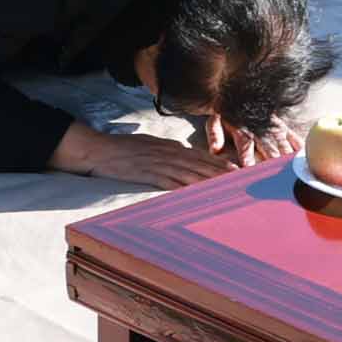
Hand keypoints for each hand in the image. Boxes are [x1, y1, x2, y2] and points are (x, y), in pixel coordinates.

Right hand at [51, 121, 234, 190]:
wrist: (98, 150)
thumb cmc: (123, 149)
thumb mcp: (150, 146)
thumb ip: (169, 152)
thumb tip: (185, 158)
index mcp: (171, 148)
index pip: (201, 156)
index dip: (221, 164)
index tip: (239, 172)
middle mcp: (168, 154)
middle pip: (201, 165)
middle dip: (223, 174)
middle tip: (242, 182)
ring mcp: (158, 164)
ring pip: (190, 173)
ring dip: (210, 182)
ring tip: (227, 189)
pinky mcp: (147, 174)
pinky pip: (169, 182)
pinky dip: (184, 189)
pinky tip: (196, 195)